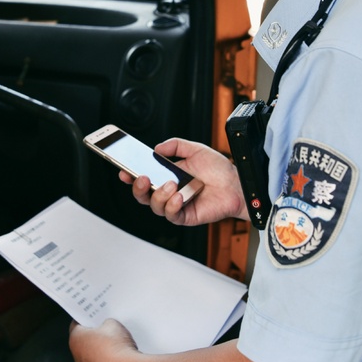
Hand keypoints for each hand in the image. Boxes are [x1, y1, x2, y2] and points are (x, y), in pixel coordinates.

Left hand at [68, 319, 137, 361]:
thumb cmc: (116, 348)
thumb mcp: (113, 324)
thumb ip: (107, 323)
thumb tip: (108, 327)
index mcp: (76, 339)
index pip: (76, 324)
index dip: (86, 318)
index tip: (93, 315)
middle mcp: (78, 356)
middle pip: (85, 341)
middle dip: (96, 335)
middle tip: (107, 328)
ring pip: (93, 356)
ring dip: (102, 351)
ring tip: (117, 344)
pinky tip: (120, 358)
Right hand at [120, 138, 245, 224]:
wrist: (237, 184)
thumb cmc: (219, 170)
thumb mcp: (196, 149)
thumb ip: (176, 145)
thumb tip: (157, 148)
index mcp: (168, 176)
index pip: (144, 178)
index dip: (130, 176)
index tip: (123, 170)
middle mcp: (169, 192)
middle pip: (143, 196)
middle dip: (137, 188)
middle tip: (142, 178)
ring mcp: (177, 205)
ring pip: (155, 206)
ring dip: (159, 195)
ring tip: (171, 184)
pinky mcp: (186, 216)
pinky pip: (172, 215)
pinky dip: (172, 205)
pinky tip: (179, 196)